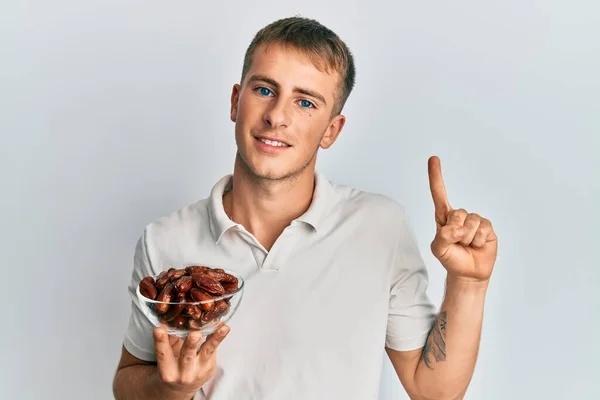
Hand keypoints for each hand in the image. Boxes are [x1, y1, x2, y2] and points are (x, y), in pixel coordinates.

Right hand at [153, 325, 229, 397]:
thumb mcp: (167, 357)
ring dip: (216, 339)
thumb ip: (167, 341)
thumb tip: (166, 321)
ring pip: (207, 353)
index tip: (158, 329)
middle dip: (191, 345)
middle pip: (187, 356)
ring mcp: (199, 372)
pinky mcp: (210, 368)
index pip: (163, 354)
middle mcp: (184, 374)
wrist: (182, 389)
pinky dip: (218, 338)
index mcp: (168, 371)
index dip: (160, 341)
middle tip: (194, 334)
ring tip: (223, 329)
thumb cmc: (173, 367)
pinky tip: (224, 327)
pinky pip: (214, 351)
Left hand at [427, 156, 497, 282]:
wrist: (468, 273)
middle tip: (457, 243)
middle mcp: (459, 216)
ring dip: (468, 238)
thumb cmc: (451, 259)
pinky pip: (482, 229)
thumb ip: (441, 238)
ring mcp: (474, 220)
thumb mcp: (439, 250)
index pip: (439, 194)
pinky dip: (478, 240)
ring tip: (467, 245)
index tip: (433, 158)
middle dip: (456, 232)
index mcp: (444, 217)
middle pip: (457, 214)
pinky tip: (477, 245)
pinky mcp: (487, 227)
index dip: (436, 176)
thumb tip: (454, 228)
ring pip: (471, 223)